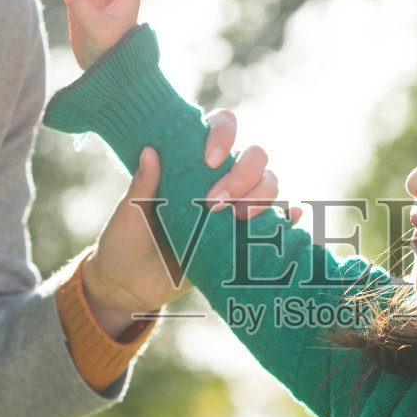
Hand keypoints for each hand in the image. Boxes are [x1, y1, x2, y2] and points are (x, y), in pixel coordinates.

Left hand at [83, 110, 300, 338]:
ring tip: (239, 218)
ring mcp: (234, 208)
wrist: (130, 287)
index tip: (210, 160)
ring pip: (269, 184)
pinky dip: (289, 215)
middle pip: (255, 157)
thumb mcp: (129, 213)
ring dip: (262, 196)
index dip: (224, 135)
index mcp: (190, 162)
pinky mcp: (242, 237)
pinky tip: (291, 217)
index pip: (221, 129)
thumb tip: (150, 151)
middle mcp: (218, 179)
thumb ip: (142, 185)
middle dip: (244, 174)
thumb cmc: (126, 242)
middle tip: (216, 202)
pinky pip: (277, 221)